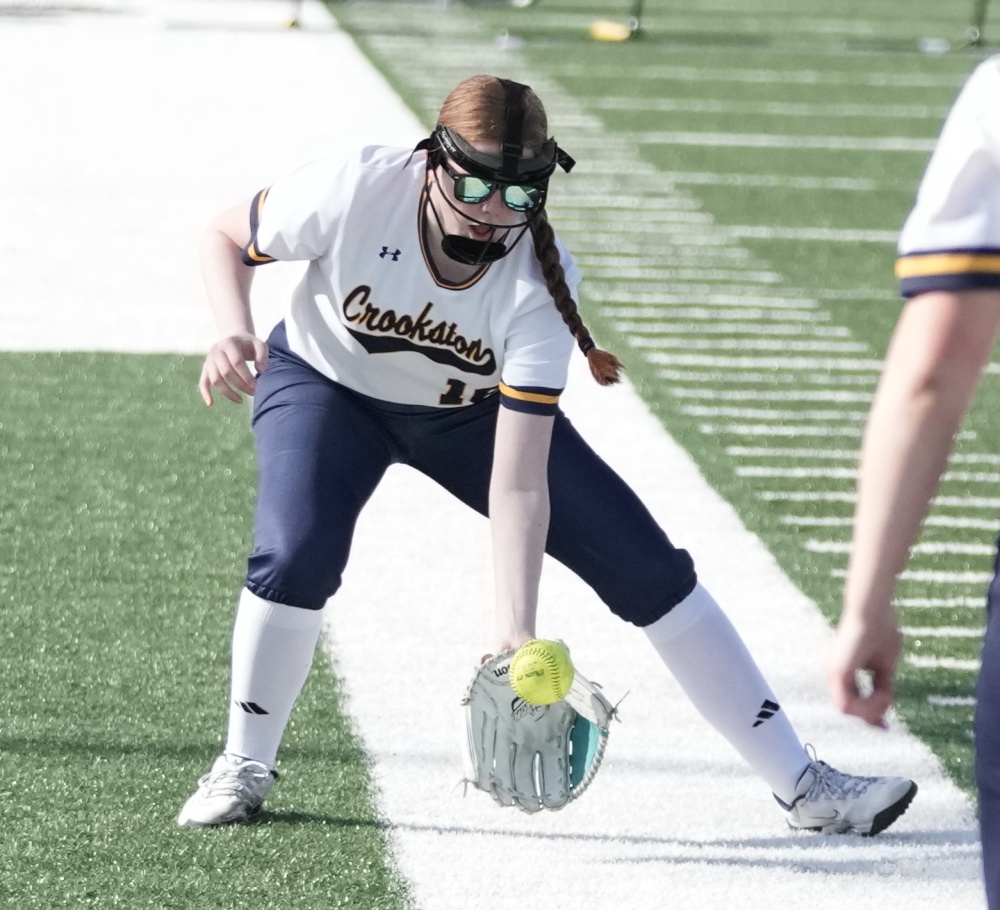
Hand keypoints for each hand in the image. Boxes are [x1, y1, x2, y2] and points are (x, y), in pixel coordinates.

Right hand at [198, 334, 268, 404]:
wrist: (235, 339)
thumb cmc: (250, 345)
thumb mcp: (260, 345)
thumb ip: (263, 356)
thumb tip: (260, 371)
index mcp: (229, 343)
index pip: (236, 362)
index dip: (246, 376)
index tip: (256, 386)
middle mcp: (216, 350)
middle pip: (226, 372)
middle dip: (241, 385)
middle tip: (253, 393)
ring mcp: (209, 360)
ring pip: (215, 380)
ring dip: (228, 392)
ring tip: (241, 400)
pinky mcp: (206, 368)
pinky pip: (203, 382)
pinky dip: (205, 393)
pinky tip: (211, 404)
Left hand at [826, 612, 902, 728]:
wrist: (874, 610)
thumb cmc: (882, 629)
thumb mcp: (885, 664)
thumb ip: (881, 684)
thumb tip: (884, 705)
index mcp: (842, 667)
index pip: (850, 698)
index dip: (867, 714)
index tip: (885, 727)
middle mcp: (833, 670)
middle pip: (848, 706)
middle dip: (870, 714)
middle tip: (886, 721)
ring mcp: (832, 670)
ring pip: (846, 708)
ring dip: (871, 708)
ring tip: (887, 694)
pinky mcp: (837, 671)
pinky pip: (847, 703)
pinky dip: (867, 704)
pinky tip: (882, 693)